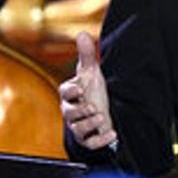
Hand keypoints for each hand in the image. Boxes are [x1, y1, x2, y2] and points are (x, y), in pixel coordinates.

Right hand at [59, 32, 117, 150]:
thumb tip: (82, 33)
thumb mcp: (92, 73)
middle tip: (93, 107)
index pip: (65, 92)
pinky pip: (91, 144)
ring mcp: (80, 127)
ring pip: (78, 129)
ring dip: (89, 124)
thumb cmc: (93, 91)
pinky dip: (101, 140)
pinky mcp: (89, 139)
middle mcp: (72, 112)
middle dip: (80, 110)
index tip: (81, 89)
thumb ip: (86, 55)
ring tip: (101, 117)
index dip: (71, 91)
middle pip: (69, 113)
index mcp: (71, 95)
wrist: (103, 112)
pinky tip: (112, 133)